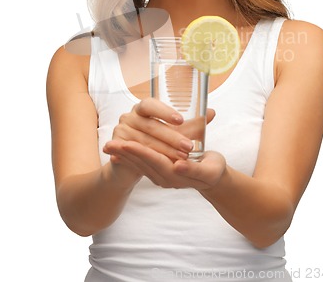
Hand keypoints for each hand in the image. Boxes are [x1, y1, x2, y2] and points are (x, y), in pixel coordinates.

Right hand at [104, 97, 214, 163]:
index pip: (150, 104)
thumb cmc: (158, 142)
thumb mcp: (174, 132)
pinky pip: (134, 155)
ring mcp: (120, 131)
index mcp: (142, 107)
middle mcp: (129, 116)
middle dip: (171, 137)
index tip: (180, 120)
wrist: (135, 161)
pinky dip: (151, 160)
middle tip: (189, 147)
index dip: (164, 111)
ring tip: (182, 158)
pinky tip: (166, 165)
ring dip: (163, 151)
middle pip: (150, 126)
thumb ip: (191, 124)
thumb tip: (212, 112)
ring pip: (144, 142)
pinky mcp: (116, 148)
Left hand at [104, 140, 225, 190]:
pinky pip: (140, 166)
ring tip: (108, 145)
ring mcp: (160, 177)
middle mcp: (165, 178)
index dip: (141, 152)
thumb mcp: (210, 170)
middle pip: (142, 163)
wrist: (214, 179)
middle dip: (126, 153)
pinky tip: (117, 152)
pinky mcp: (158, 172)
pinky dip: (128, 159)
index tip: (127, 143)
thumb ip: (194, 168)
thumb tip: (179, 165)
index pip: (155, 161)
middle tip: (109, 144)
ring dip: (123, 155)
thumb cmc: (214, 170)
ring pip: (139, 165)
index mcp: (177, 175)